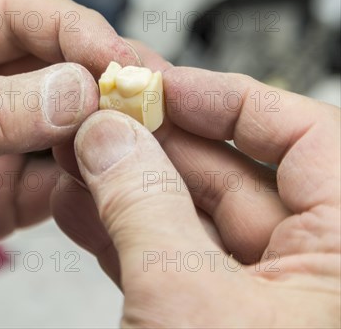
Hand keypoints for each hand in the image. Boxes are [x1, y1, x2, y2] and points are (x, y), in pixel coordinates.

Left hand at [0, 0, 138, 327]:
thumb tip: (65, 95)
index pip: (17, 14)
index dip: (72, 29)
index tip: (113, 58)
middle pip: (50, 65)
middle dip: (98, 79)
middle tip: (142, 99)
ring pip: (59, 125)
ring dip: (98, 132)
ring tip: (134, 143)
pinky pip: (50, 184)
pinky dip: (81, 184)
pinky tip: (99, 185)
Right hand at [52, 41, 339, 326]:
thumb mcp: (186, 293)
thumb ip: (144, 205)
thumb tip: (111, 138)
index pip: (308, 139)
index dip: (231, 101)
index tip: (167, 86)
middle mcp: (312, 274)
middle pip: (235, 176)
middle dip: (155, 144)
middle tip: (103, 119)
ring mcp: (261, 302)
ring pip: (193, 220)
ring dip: (127, 189)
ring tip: (79, 160)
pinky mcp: (213, 323)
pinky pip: (173, 263)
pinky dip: (125, 236)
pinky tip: (84, 209)